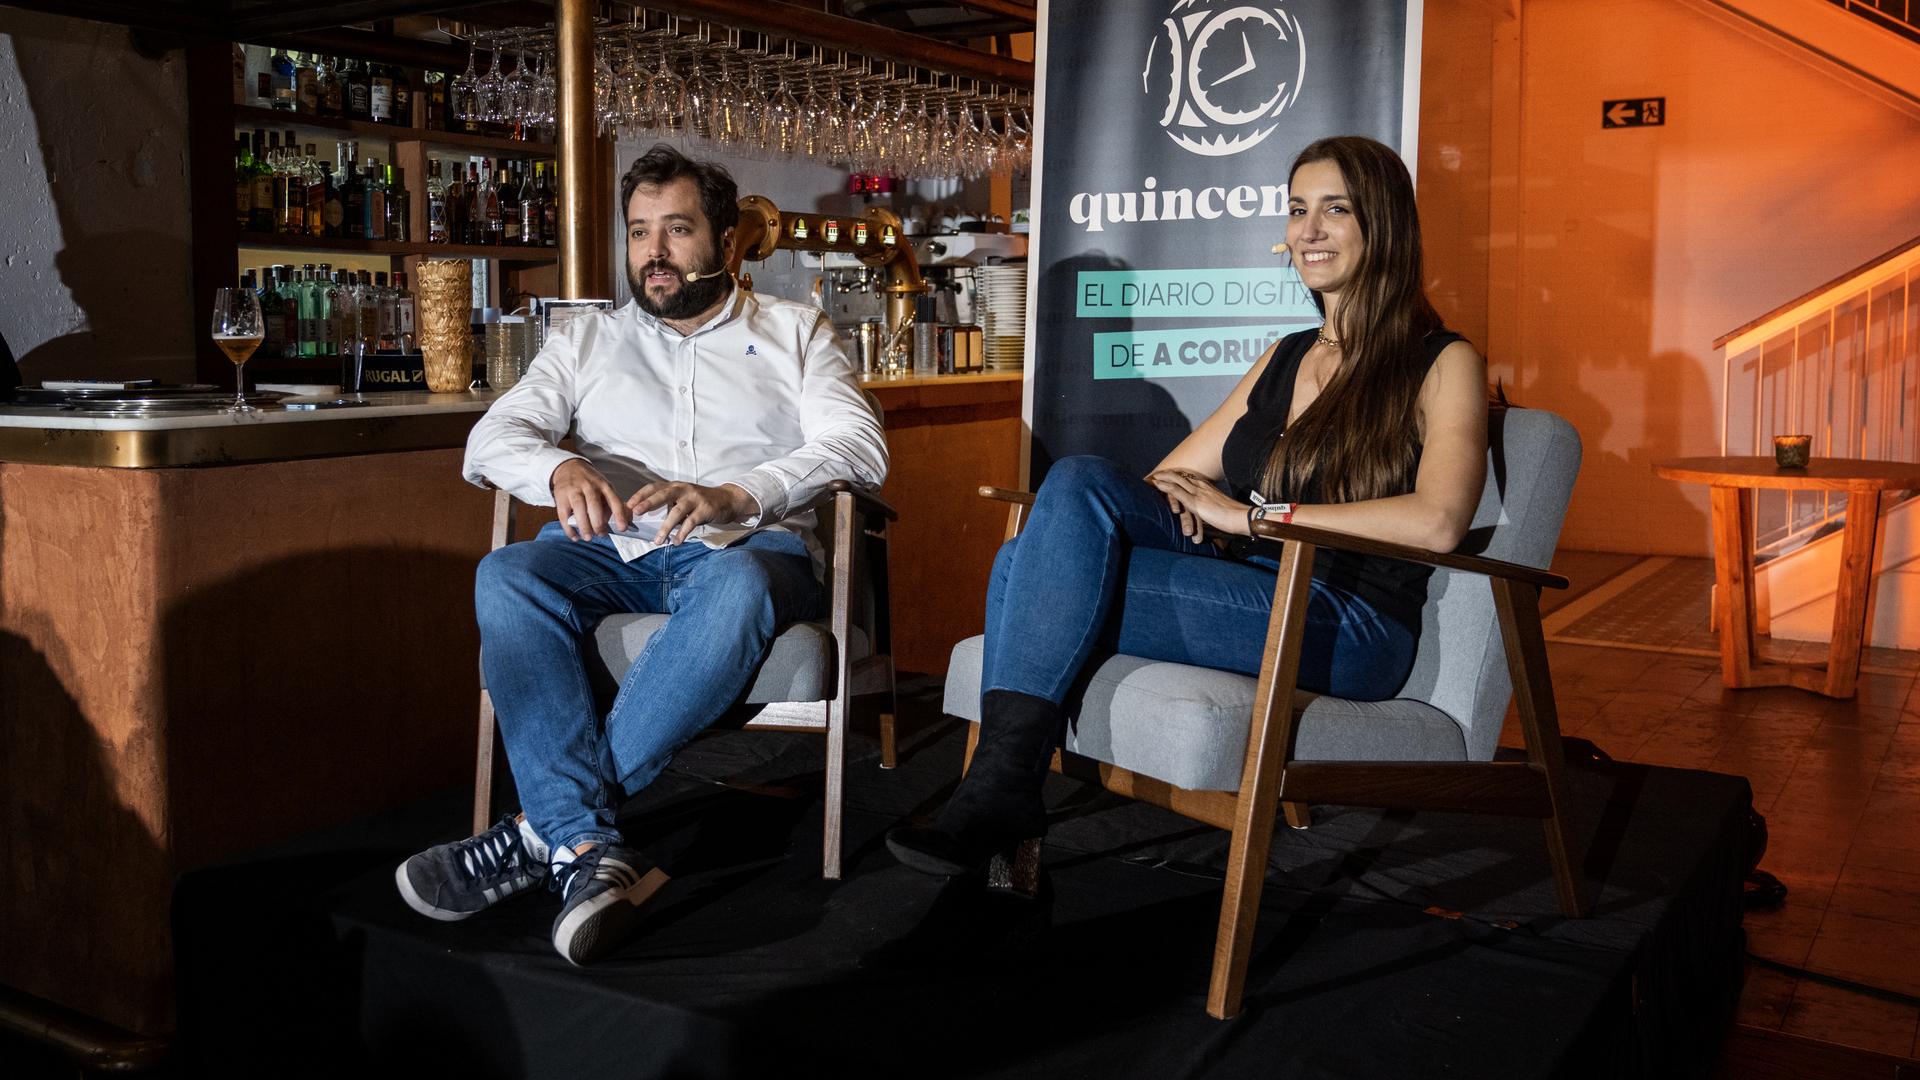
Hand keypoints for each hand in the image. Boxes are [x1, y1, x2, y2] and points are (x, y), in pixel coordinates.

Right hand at [550, 458, 628, 539]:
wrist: (568, 467)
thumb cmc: (590, 482)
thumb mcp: (604, 487)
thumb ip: (612, 503)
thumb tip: (625, 523)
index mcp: (604, 485)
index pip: (613, 500)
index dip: (619, 515)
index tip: (622, 528)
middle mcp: (589, 486)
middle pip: (594, 504)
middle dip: (598, 522)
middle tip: (601, 534)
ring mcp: (573, 490)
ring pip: (578, 508)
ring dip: (584, 525)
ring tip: (588, 537)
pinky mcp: (561, 497)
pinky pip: (564, 514)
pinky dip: (569, 528)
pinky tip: (575, 537)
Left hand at [627, 481, 755, 544]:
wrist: (727, 500)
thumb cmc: (699, 502)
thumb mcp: (682, 499)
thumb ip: (666, 505)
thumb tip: (643, 519)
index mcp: (674, 486)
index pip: (653, 487)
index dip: (640, 495)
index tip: (628, 505)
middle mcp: (683, 489)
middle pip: (663, 494)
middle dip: (648, 503)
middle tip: (635, 512)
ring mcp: (695, 498)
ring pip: (677, 511)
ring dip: (666, 527)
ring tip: (658, 541)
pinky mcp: (705, 508)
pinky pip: (691, 522)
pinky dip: (683, 533)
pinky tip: (677, 542)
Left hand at [1146, 468, 1247, 540]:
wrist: (1241, 517)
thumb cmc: (1234, 516)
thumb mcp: (1219, 509)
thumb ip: (1210, 508)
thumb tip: (1207, 512)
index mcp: (1207, 487)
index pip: (1188, 478)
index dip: (1177, 476)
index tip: (1168, 475)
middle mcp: (1201, 486)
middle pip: (1180, 476)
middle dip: (1167, 474)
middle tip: (1156, 473)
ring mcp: (1198, 493)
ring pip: (1176, 480)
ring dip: (1162, 478)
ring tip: (1152, 477)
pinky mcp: (1195, 502)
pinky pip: (1177, 491)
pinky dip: (1165, 486)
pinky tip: (1157, 485)